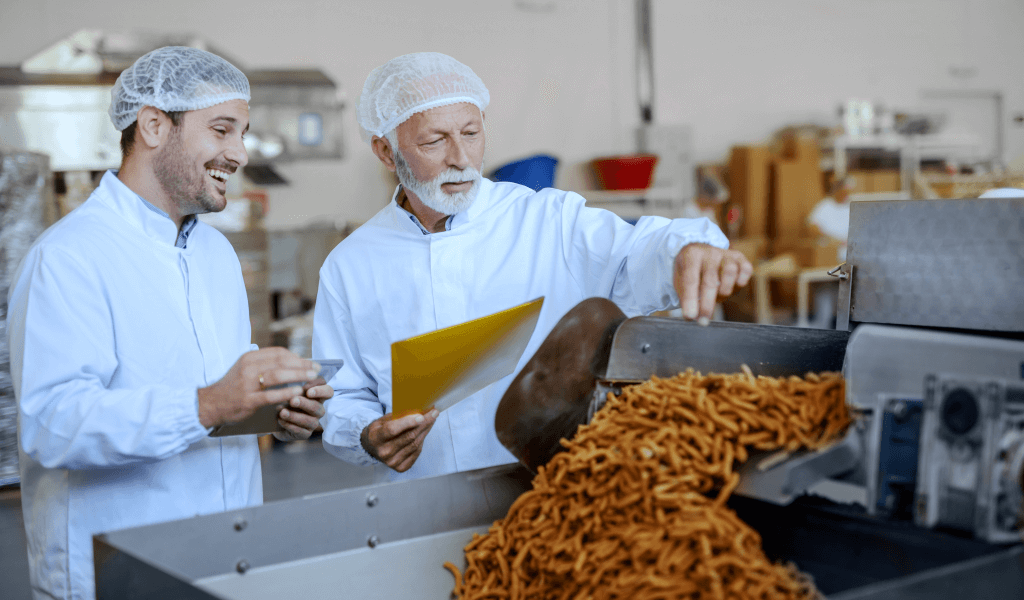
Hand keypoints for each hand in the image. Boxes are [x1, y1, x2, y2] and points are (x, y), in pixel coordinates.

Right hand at [197, 347, 321, 428]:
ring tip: (312, 378)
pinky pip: (271, 395)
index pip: (278, 352)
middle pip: (281, 361)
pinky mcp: (248, 400)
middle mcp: (249, 368)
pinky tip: (298, 392)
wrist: (210, 404)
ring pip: (278, 375)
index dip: (297, 357)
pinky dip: (287, 392)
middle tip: (316, 369)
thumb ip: (264, 364)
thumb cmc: (232, 387)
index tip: (310, 362)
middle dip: (302, 365)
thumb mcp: (245, 369)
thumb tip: (291, 362)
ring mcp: (248, 384)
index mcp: (250, 358)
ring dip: (299, 376)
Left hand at [273, 379, 332, 441]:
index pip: (327, 391)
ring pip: (310, 421)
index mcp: (317, 396)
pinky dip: (290, 425)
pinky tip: (281, 420)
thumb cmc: (283, 399)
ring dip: (296, 416)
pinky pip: (301, 431)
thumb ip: (293, 383)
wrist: (272, 419)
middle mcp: (318, 409)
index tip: (307, 389)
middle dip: (305, 403)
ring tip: (282, 412)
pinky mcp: (305, 434)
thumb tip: (290, 374)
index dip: (320, 390)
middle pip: (318, 406)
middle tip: (293, 400)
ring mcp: (313, 422)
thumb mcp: (287, 388)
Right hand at [360, 410, 438, 471]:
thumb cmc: (379, 430)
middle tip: (434, 413)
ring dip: (425, 431)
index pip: (393, 430)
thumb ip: (398, 417)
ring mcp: (392, 462)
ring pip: (415, 444)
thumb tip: (418, 411)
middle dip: (424, 424)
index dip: (408, 423)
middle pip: (409, 437)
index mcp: (376, 438)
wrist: (371, 447)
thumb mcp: (383, 420)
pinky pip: (416, 452)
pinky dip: (422, 441)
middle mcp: (384, 452)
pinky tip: (424, 432)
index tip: (421, 416)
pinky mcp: (400, 467)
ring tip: (431, 420)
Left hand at [673, 243, 752, 321]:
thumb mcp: (680, 280)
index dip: (690, 300)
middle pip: (710, 281)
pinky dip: (742, 281)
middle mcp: (709, 252)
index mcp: (691, 255)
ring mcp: (725, 253)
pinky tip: (734, 286)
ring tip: (718, 298)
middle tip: (703, 321)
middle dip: (707, 305)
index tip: (690, 317)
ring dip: (724, 292)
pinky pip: (746, 269)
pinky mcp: (739, 257)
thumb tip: (693, 317)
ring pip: (730, 273)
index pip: (690, 280)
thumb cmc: (689, 271)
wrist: (700, 251)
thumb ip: (685, 297)